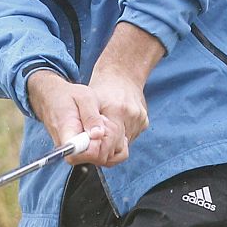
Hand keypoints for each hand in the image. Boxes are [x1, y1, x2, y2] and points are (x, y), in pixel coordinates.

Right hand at [25, 69, 129, 167]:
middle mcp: (68, 147)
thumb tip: (98, 134)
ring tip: (101, 123)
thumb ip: (91, 116)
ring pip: (101, 158)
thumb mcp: (84, 97)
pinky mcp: (82, 152)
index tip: (99, 130)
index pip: (78, 154)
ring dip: (109, 141)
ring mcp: (75, 152)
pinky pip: (101, 156)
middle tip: (104, 121)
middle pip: (95, 158)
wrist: (52, 98)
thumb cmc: (67, 96)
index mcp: (66, 133)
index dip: (94, 146)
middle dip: (107, 140)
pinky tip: (102, 130)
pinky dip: (107, 144)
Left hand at [86, 22, 161, 147]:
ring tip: (102, 133)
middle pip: (118, 150)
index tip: (88, 154)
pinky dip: (119, 137)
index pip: (109, 144)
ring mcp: (140, 119)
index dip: (97, 152)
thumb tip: (81, 145)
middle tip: (92, 149)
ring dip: (111, 144)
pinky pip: (129, 138)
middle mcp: (132, 116)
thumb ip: (87, 123)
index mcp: (117, 110)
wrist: (122, 72)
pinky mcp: (144, 122)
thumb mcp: (88, 100)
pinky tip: (113, 125)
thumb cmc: (102, 86)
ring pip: (124, 146)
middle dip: (104, 152)